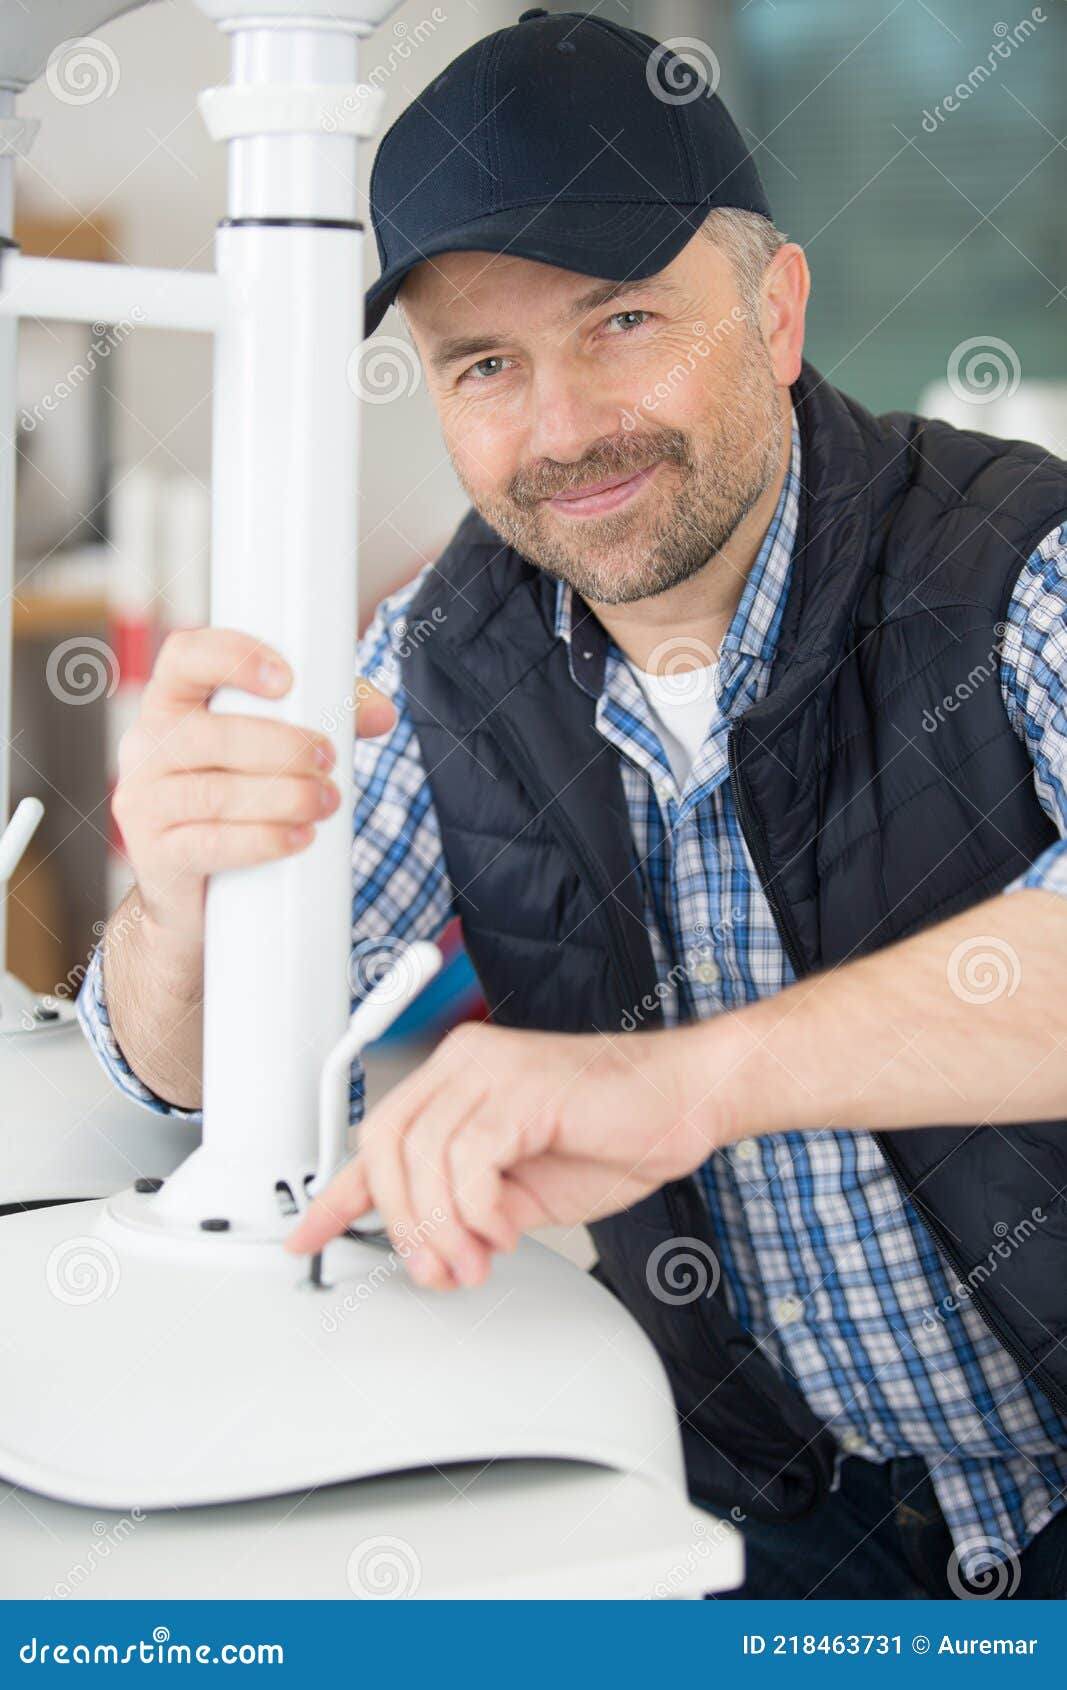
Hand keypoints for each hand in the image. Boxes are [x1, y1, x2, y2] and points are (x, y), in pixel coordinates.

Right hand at [112, 627, 395, 967]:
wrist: (191, 885)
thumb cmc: (236, 794)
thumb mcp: (274, 747)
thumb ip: (326, 717)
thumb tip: (382, 713)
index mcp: (172, 702)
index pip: (185, 657)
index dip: (232, 658)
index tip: (287, 680)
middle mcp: (146, 745)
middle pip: (209, 734)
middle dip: (280, 746)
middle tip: (329, 759)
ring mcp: (144, 801)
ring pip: (214, 793)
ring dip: (282, 797)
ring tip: (327, 803)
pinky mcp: (155, 855)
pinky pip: (208, 845)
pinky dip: (262, 841)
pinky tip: (299, 838)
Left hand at [284, 1020, 715, 1288]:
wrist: (685, 1102)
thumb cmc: (613, 1135)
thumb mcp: (517, 1188)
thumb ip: (466, 1207)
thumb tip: (423, 1250)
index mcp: (455, 1081)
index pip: (374, 1137)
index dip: (335, 1195)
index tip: (308, 1237)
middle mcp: (462, 1064)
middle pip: (383, 1147)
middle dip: (402, 1225)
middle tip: (435, 1270)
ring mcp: (489, 1070)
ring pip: (421, 1160)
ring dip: (443, 1230)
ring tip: (477, 1259)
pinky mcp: (520, 1089)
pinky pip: (468, 1161)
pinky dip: (480, 1211)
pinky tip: (508, 1228)